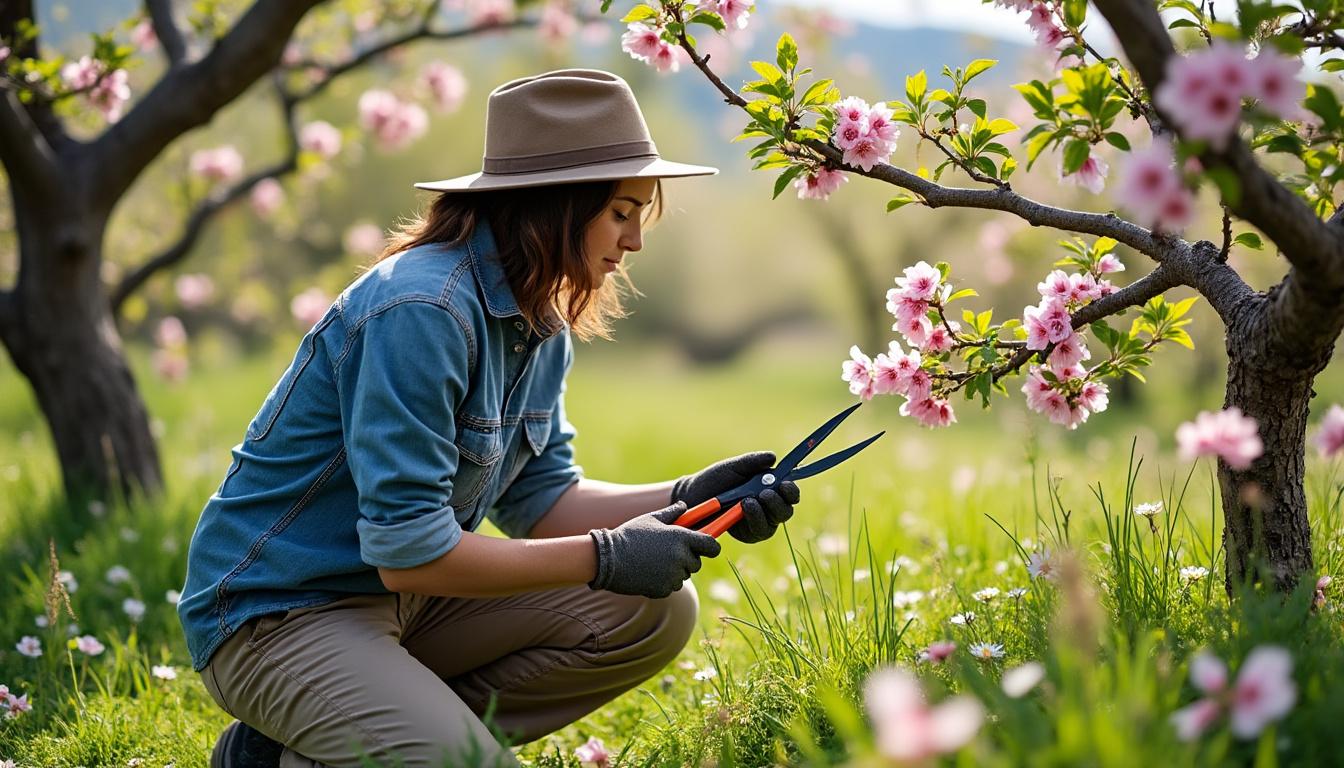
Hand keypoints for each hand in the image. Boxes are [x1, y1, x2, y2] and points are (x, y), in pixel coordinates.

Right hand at [587, 502, 721, 598]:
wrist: (607, 559)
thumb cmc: (629, 535)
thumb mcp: (650, 519)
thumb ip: (672, 513)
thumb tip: (684, 506)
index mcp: (681, 537)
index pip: (711, 545)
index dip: (710, 546)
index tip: (706, 546)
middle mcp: (680, 557)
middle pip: (697, 563)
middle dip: (687, 558)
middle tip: (669, 552)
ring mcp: (672, 575)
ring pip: (683, 576)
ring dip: (675, 571)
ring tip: (654, 561)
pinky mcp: (663, 589)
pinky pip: (671, 586)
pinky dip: (663, 582)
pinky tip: (648, 572)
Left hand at [671, 451, 800, 543]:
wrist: (694, 495)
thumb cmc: (715, 479)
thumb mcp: (734, 467)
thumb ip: (753, 462)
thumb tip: (773, 458)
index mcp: (769, 488)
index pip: (789, 493)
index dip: (791, 491)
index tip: (785, 485)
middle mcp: (768, 507)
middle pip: (786, 511)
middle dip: (778, 503)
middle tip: (765, 494)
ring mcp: (759, 522)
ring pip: (773, 523)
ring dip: (764, 512)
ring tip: (748, 501)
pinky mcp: (748, 534)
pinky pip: (758, 532)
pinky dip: (753, 521)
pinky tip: (743, 510)